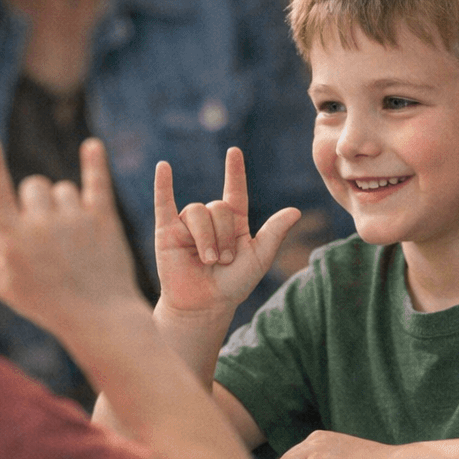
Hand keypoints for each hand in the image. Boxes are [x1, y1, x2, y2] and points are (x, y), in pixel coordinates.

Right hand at [0, 134, 141, 334]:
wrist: (98, 317)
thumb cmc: (47, 304)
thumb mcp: (7, 287)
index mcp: (13, 238)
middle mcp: (42, 224)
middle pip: (34, 185)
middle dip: (34, 198)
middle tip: (44, 228)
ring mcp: (74, 220)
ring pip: (63, 189)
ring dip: (63, 202)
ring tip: (69, 235)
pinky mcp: (103, 219)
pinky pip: (97, 182)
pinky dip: (95, 163)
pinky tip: (92, 146)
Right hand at [154, 146, 300, 314]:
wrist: (204, 306)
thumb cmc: (233, 284)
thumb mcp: (259, 257)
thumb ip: (274, 232)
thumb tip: (296, 211)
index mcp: (234, 222)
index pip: (234, 191)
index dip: (234, 172)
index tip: (233, 152)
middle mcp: (210, 220)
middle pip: (217, 207)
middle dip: (224, 236)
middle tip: (223, 261)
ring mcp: (187, 224)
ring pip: (197, 211)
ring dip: (207, 237)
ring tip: (209, 261)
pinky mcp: (167, 232)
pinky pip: (164, 203)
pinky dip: (162, 185)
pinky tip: (163, 167)